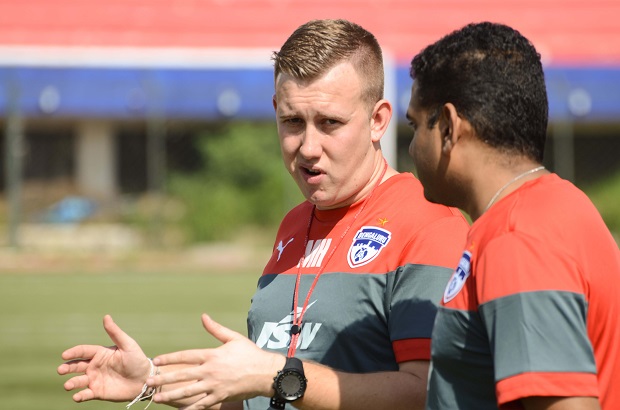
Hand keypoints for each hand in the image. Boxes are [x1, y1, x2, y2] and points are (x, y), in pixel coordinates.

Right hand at [57, 315, 151, 402]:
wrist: (145, 380)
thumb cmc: (137, 360)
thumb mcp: (127, 344)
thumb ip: (115, 333)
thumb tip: (106, 316)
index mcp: (100, 353)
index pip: (83, 351)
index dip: (73, 352)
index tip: (64, 355)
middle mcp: (94, 366)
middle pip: (76, 366)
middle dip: (67, 368)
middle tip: (60, 370)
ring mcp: (95, 379)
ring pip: (78, 381)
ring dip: (72, 383)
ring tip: (68, 385)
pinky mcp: (98, 392)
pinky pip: (86, 394)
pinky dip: (80, 396)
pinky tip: (76, 397)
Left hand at [147, 314, 283, 409]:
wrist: (266, 373)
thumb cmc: (250, 354)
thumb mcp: (233, 338)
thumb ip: (215, 329)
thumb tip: (203, 316)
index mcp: (212, 355)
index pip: (186, 356)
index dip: (170, 358)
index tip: (156, 360)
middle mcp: (211, 371)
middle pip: (182, 375)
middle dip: (164, 379)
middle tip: (148, 382)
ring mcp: (215, 386)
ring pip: (188, 392)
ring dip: (171, 395)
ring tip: (157, 398)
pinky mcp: (220, 396)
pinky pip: (201, 404)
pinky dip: (190, 409)